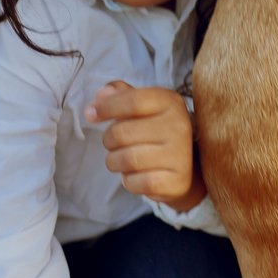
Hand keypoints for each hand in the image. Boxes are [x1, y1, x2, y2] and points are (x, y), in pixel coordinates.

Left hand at [85, 80, 205, 211]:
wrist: (186, 166)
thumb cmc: (155, 130)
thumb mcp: (142, 106)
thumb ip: (120, 95)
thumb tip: (100, 96)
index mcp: (170, 101)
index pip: (132, 101)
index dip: (106, 107)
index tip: (91, 114)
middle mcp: (179, 126)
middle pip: (122, 132)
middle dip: (108, 140)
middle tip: (112, 143)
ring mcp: (180, 155)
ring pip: (126, 159)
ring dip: (114, 162)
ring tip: (121, 160)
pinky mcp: (176, 181)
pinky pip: (135, 182)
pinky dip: (128, 181)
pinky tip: (136, 175)